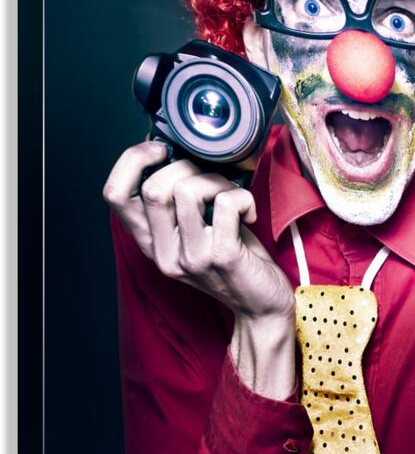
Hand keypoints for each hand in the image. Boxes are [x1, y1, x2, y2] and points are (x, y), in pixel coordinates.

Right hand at [103, 141, 296, 397]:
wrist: (261, 305)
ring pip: (187, 190)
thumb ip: (179, 201)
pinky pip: (227, 202)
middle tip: (212, 180)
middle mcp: (163, 252)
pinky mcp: (220, 257)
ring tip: (232, 196)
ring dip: (218, 181)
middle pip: (153, 188)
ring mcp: (190, 257)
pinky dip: (243, 196)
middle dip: (187, 167)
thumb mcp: (195, 229)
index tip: (160, 150)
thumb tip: (176, 148)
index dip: (132, 161)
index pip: (114, 195)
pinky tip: (249, 212)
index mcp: (152, 242)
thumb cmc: (233, 256)